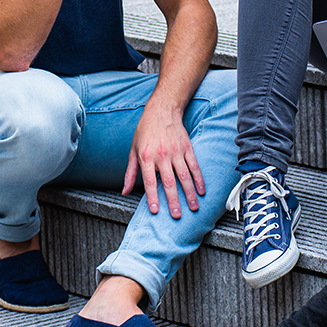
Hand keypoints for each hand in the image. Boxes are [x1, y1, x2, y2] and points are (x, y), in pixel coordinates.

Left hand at [122, 101, 203, 217]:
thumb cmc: (145, 131)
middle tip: (177, 215)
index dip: (152, 197)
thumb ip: (130, 173)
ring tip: (193, 207)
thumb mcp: (133, 150)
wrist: (161, 110)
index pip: (149, 181)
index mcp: (146, 156)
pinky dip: (199, 179)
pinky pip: (194, 166)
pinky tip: (202, 190)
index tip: (156, 211)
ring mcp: (176, 151)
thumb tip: (125, 191)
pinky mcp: (187, 148)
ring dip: (189, 193)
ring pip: (184, 176)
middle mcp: (161, 155)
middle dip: (173, 200)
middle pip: (169, 181)